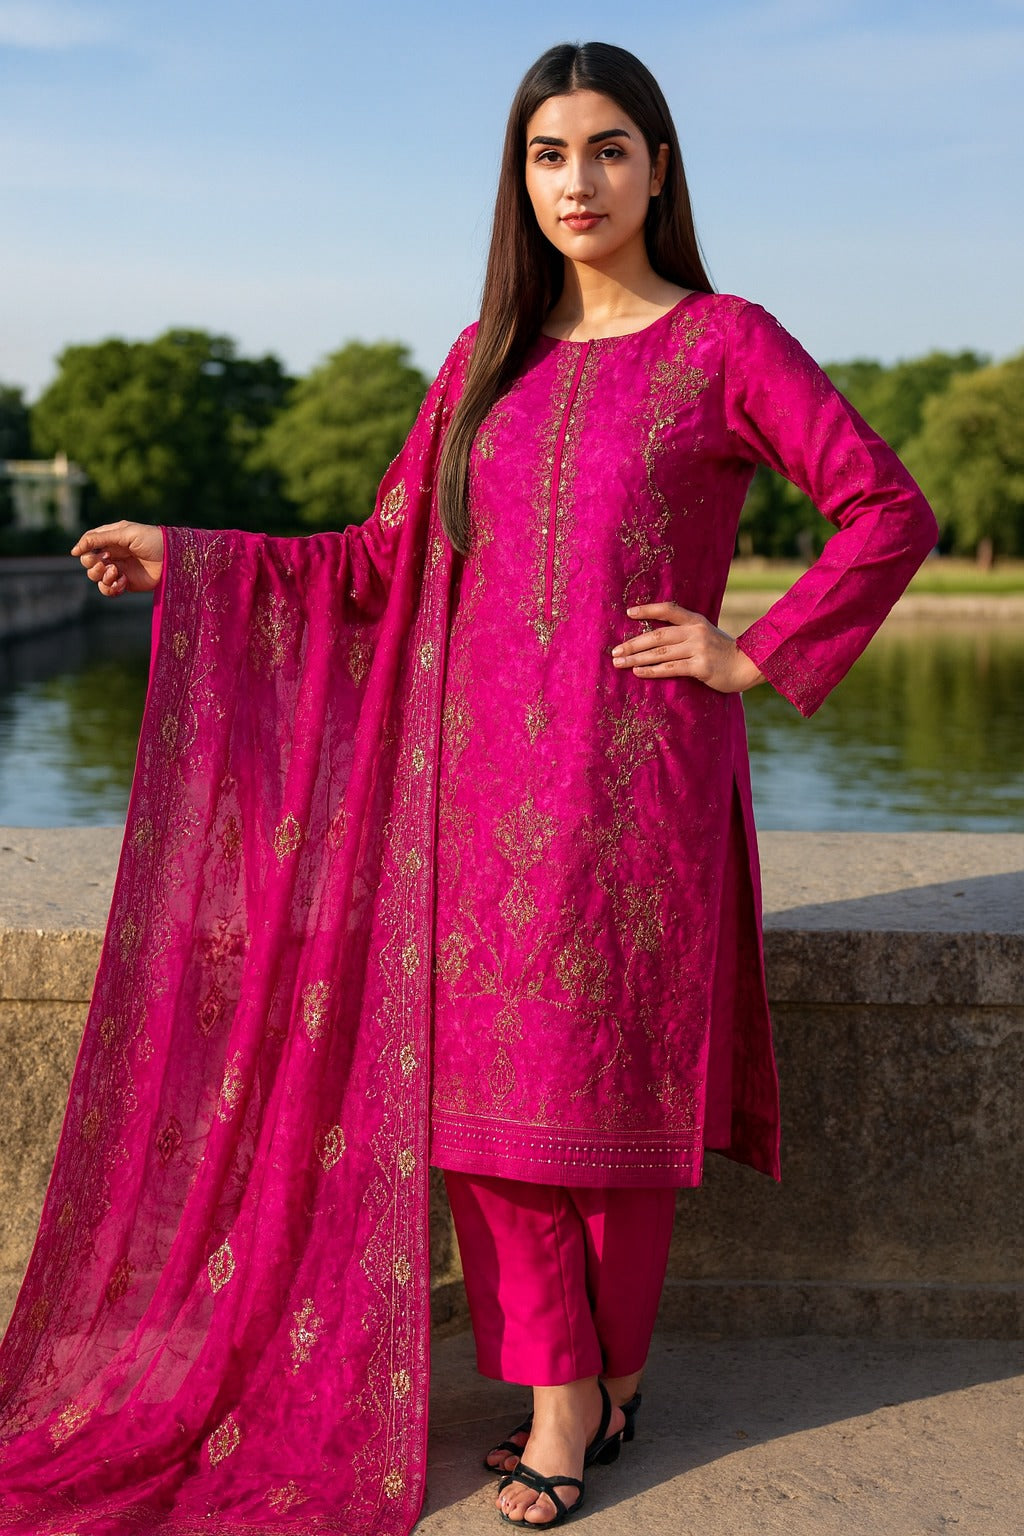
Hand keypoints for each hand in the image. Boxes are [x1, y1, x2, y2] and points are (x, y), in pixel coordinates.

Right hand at [71, 521, 164, 596]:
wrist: (174, 558)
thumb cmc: (152, 539)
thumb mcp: (126, 533)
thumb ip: (100, 539)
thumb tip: (75, 550)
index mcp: (112, 538)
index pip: (89, 543)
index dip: (83, 549)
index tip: (81, 553)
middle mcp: (113, 554)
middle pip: (88, 562)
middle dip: (92, 564)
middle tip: (107, 562)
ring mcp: (119, 569)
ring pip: (96, 577)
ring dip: (102, 576)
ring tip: (116, 572)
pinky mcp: (126, 583)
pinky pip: (109, 590)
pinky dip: (112, 587)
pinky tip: (124, 582)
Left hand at [611, 602, 764, 693]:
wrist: (747, 665)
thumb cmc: (723, 652)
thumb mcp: (706, 634)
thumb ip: (686, 632)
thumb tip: (656, 638)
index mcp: (696, 621)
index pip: (669, 609)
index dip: (648, 610)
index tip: (628, 613)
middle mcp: (695, 632)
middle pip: (657, 635)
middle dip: (633, 644)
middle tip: (614, 651)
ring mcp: (698, 649)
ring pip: (660, 653)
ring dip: (636, 659)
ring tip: (619, 662)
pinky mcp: (700, 667)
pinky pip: (670, 668)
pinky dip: (651, 671)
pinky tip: (638, 672)